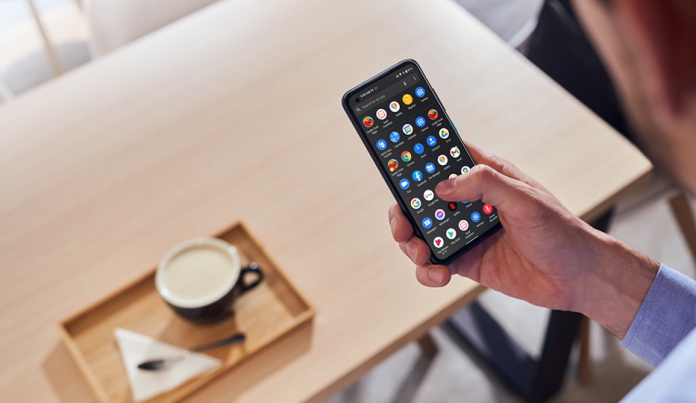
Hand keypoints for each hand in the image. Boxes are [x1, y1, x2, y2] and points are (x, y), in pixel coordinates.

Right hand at [389, 142, 657, 336]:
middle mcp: (470, 202)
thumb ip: (484, 184)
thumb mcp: (524, 199)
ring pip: (421, 232)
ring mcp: (464, 231)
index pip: (443, 157)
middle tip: (402, 226)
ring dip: (412, 244)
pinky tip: (439, 275)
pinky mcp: (465, 260)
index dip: (417, 157)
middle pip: (421, 199)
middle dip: (403, 211)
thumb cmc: (559, 230)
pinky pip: (434, 263)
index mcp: (485, 176)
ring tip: (422, 255)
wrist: (576, 277)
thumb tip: (442, 186)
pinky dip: (427, 270)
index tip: (395, 162)